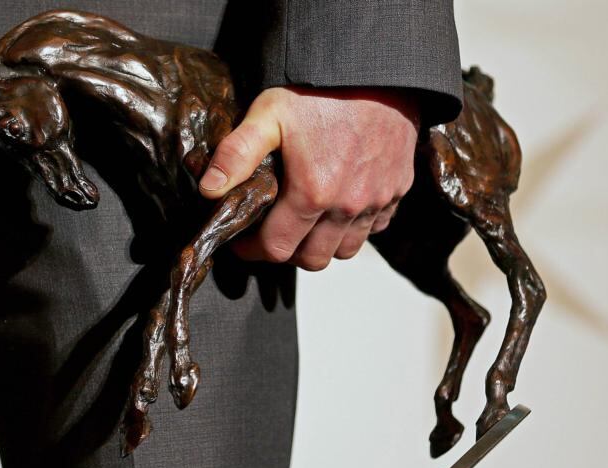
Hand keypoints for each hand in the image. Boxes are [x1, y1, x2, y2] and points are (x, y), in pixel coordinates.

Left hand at [198, 86, 418, 269]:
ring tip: (305, 222)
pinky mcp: (398, 190)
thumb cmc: (322, 89)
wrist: (378, 69)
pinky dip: (356, 226)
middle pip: (313, 259)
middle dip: (288, 252)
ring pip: (346, 249)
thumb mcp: (268, 113)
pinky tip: (340, 206)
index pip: (277, 249)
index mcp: (312, 193)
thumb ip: (236, 153)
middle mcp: (347, 206)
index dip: (253, 250)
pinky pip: (376, 227)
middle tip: (272, 232)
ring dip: (323, 244)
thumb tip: (210, 189)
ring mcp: (377, 200)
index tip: (243, 240)